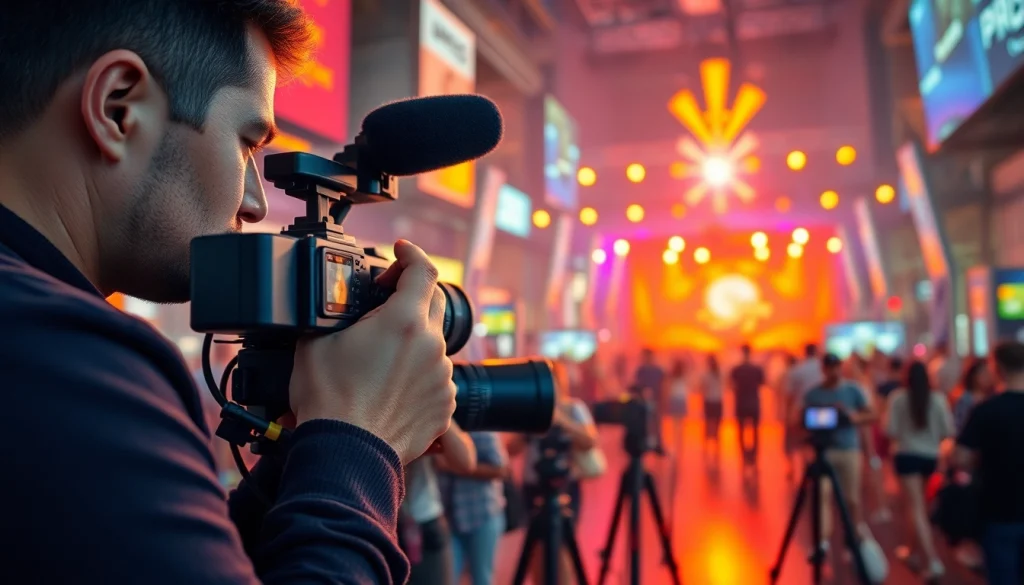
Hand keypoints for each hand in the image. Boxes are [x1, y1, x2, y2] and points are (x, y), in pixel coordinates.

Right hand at [289, 240, 455, 463]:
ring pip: (433, 345)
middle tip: (383, 305)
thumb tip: (335, 307)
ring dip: (412, 343)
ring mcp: (442, 377)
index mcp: (404, 321)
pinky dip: (418, 377)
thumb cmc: (329, 401)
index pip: (423, 270)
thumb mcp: (315, 342)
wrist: (346, 453)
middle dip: (410, 297)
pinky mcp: (446, 405)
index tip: (401, 252)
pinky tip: (390, 389)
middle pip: (433, 303)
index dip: (411, 254)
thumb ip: (335, 314)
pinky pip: (436, 379)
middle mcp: (432, 346)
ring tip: (378, 362)